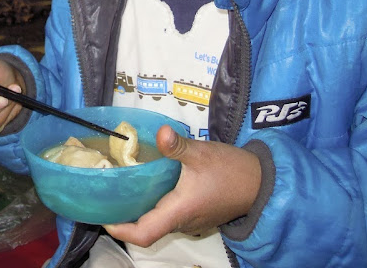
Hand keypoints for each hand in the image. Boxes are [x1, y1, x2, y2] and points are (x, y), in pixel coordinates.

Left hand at [103, 125, 261, 246]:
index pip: (143, 234)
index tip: (102, 216)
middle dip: (123, 216)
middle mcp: (182, 222)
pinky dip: (153, 204)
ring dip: (139, 209)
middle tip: (105, 195)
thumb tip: (161, 132)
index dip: (120, 230)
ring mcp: (190, 220)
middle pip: (146, 228)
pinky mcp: (196, 213)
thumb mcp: (202, 154)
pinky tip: (146, 184)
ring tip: (120, 187)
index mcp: (178, 212)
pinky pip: (169, 214)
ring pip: (157, 221)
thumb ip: (178, 145)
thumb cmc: (232, 171)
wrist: (263, 182)